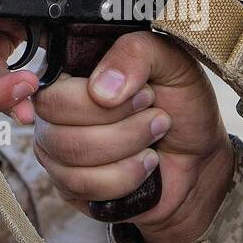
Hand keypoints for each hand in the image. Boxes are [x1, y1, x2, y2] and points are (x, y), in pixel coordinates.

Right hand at [32, 30, 234, 242]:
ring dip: (126, 144)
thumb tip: (101, 90)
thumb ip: (137, 54)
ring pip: (70, 152)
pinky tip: (147, 163)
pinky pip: (83, 184)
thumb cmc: (180, 103)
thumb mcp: (172, 63)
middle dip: (117, 117)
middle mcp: (53, 112)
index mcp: (69, 73)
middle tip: (154, 110)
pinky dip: (125, 175)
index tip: (134, 94)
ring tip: (156, 134)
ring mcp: (57, 151)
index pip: (43, 80)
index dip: (69, 92)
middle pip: (52, 116)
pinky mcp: (70, 187)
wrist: (199, 155)